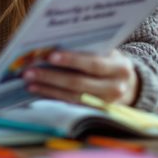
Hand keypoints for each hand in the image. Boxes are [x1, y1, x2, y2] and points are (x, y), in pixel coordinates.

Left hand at [23, 49, 138, 105]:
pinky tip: (37, 89)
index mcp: (120, 68)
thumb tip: (53, 45)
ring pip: (72, 96)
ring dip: (47, 88)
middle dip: (51, 76)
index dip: (72, 60)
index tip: (50, 56)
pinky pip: (69, 103)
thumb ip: (89, 48)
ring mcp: (105, 103)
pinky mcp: (94, 112)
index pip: (94, 64)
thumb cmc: (110, 60)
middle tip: (29, 70)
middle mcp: (115, 88)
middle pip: (79, 83)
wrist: (128, 84)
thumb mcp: (107, 52)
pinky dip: (52, 95)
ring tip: (29, 81)